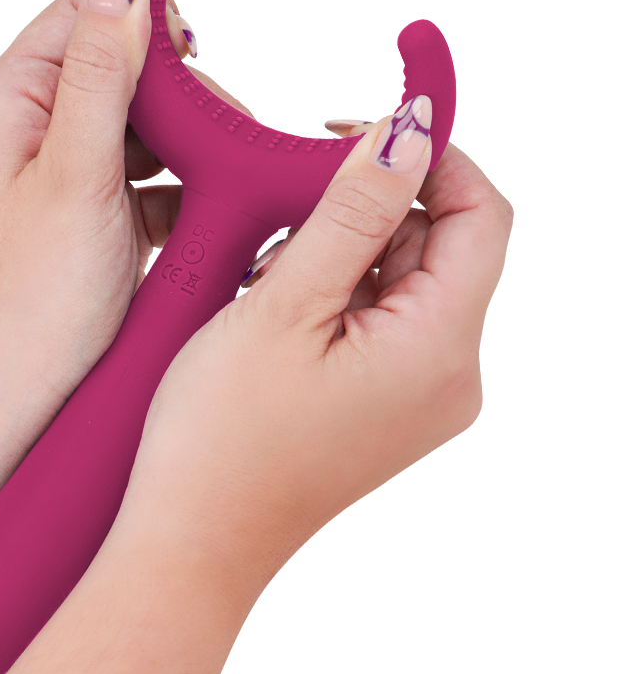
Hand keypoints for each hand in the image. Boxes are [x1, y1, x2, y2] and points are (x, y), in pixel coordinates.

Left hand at [0, 0, 203, 423]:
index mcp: (12, 103)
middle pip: (122, 68)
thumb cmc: (34, 299)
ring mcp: (69, 173)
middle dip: (180, 94)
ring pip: (145, 125)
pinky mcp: (98, 212)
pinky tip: (209, 210)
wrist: (25, 395)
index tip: (201, 45)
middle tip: (225, 133)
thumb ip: (101, 73)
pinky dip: (184, 187)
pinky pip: (151, 175)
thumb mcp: (74, 176)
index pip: (83, 17)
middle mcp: (36, 130)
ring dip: (189, 143)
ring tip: (225, 176)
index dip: (143, 18)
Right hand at [123, 99, 512, 588]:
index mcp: (441, 349)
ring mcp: (419, 398)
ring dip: (341, 254)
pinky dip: (334, 296)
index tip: (354, 131)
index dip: (430, 156)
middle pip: (440, 246)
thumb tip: (412, 129)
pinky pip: (379, 322)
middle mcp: (449, 377)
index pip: (481, 212)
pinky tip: (274, 312)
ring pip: (403, 282)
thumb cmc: (221, 438)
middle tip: (283, 220)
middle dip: (368, 211)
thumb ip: (354, 209)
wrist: (191, 544)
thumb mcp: (284, 305)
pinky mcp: (386, 407)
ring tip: (266, 282)